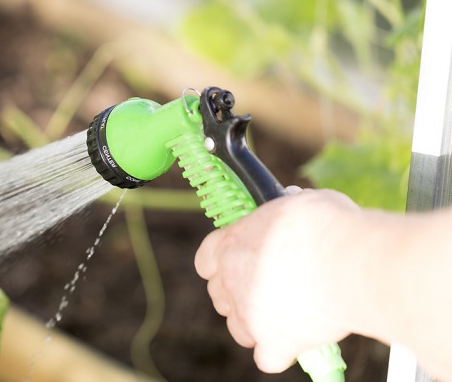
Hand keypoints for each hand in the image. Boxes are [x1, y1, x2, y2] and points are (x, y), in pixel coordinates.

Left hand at [194, 188, 358, 372]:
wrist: (353, 263)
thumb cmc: (330, 227)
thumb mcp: (300, 203)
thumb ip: (287, 209)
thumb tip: (293, 200)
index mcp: (232, 244)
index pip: (206, 259)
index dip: (222, 264)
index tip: (239, 263)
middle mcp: (232, 280)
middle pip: (220, 296)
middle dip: (240, 295)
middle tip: (271, 288)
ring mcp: (249, 314)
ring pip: (239, 329)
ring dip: (256, 325)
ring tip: (286, 314)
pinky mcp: (273, 342)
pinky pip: (267, 358)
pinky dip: (280, 352)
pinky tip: (297, 341)